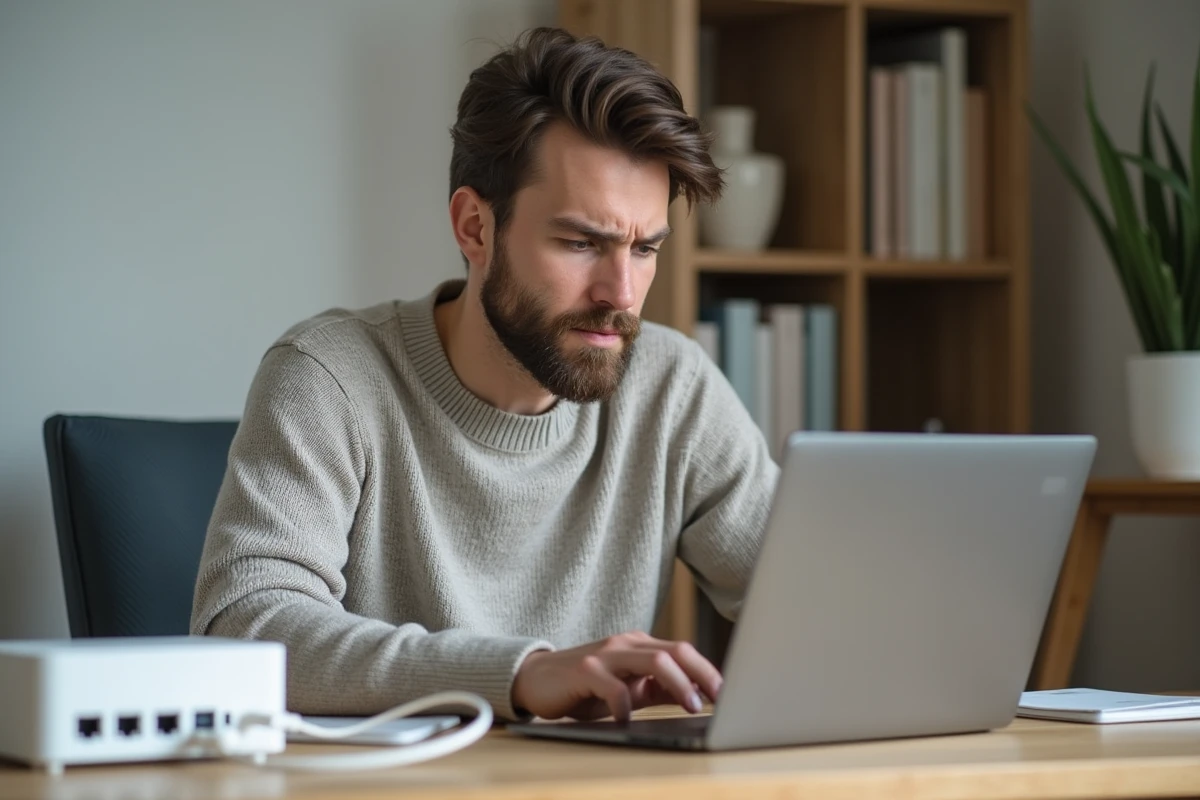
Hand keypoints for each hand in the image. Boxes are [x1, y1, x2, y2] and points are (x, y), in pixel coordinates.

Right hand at [511, 631, 722, 721]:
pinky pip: (615, 686)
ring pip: (654, 661)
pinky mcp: (584, 669)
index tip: (729, 694)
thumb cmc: (585, 687)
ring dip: (679, 685)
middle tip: (718, 700)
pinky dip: (627, 706)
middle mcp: (626, 643)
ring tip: (691, 706)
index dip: (708, 671)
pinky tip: (629, 720)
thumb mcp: (627, 687)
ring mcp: (606, 654)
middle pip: (676, 652)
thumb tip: (696, 697)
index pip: (683, 651)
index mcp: (639, 646)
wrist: (535, 680)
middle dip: (703, 675)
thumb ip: (656, 689)